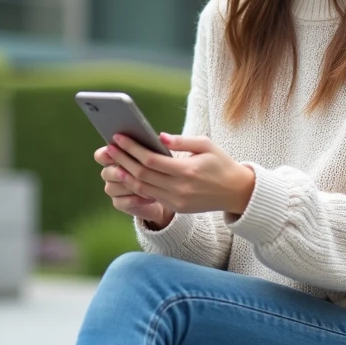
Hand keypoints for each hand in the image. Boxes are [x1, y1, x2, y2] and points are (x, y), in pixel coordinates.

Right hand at [94, 145, 173, 227]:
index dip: (106, 154)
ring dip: (129, 186)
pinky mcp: (120, 203)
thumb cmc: (159, 167)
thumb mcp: (157, 155)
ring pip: (112, 188)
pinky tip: (150, 197)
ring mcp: (114, 189)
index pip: (101, 155)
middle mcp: (110, 173)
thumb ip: (154, 146)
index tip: (113, 149)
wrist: (164, 191)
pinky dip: (135, 199)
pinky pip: (121, 202)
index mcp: (114, 158)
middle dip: (118, 172)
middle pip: (106, 172)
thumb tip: (162, 137)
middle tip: (130, 171)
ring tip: (146, 185)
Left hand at [102, 132, 255, 215]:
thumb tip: (158, 137)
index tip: (119, 137)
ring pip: (142, 188)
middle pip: (142, 175)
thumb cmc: (221, 163)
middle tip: (109, 148)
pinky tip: (127, 175)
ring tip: (112, 162)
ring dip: (125, 175)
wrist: (236, 192)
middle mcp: (180, 189)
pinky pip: (151, 196)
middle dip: (123, 160)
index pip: (151, 160)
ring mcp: (177, 201)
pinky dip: (136, 186)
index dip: (132, 149)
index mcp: (187, 171)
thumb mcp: (206, 145)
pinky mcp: (176, 208)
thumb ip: (181, 141)